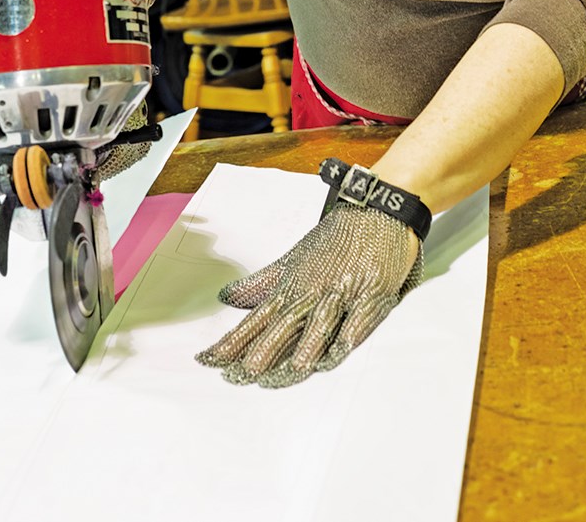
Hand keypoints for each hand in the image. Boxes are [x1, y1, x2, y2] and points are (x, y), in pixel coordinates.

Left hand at [196, 202, 422, 387]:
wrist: (377, 209)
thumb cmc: (335, 238)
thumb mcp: (293, 259)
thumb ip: (261, 283)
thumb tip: (226, 297)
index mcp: (292, 283)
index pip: (257, 317)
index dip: (234, 340)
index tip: (209, 360)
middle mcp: (314, 290)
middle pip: (283, 325)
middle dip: (261, 353)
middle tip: (238, 377)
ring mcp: (344, 291)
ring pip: (319, 325)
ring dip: (301, 350)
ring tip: (283, 374)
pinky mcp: (373, 293)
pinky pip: (359, 319)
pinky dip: (347, 336)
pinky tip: (335, 353)